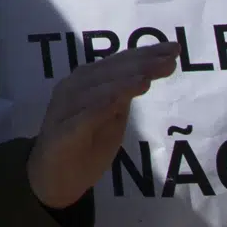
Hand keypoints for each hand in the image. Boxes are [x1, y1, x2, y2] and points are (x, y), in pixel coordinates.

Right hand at [24, 42, 178, 209]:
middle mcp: (73, 88)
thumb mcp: (112, 119)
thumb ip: (122, 97)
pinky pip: (83, 117)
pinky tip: (119, 99)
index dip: (145, 54)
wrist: (52, 178)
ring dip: (122, 81)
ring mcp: (65, 110)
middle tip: (170, 58)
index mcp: (86, 82)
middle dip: (141, 63)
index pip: (118, 63)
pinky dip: (101, 106)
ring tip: (147, 76)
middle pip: (110, 71)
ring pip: (96, 90)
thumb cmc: (84, 146)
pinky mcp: (63, 133)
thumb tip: (146, 73)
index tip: (174, 48)